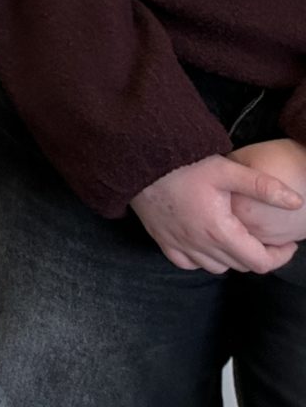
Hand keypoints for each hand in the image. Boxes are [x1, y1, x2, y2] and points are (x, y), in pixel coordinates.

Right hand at [130, 154, 302, 273]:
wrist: (137, 159)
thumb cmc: (182, 164)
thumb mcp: (226, 170)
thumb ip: (263, 187)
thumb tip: (297, 201)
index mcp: (219, 232)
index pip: (260, 262)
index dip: (280, 256)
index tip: (286, 242)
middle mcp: (199, 245)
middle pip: (240, 266)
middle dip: (257, 253)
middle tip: (263, 235)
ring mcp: (179, 245)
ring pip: (216, 267)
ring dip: (230, 257)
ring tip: (235, 236)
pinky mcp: (162, 240)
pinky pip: (188, 264)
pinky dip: (201, 258)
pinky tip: (204, 241)